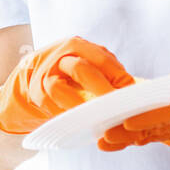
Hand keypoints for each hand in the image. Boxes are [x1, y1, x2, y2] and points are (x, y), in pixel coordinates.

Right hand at [0, 36, 133, 135]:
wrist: (34, 76)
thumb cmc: (70, 72)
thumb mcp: (88, 64)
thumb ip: (109, 74)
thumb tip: (135, 91)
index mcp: (78, 45)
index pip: (103, 60)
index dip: (120, 78)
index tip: (133, 96)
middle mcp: (61, 56)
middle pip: (82, 70)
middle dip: (102, 91)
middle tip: (120, 109)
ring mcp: (46, 74)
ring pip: (60, 89)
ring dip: (80, 106)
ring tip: (100, 119)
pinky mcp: (36, 93)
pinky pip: (51, 106)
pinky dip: (66, 115)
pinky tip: (81, 123)